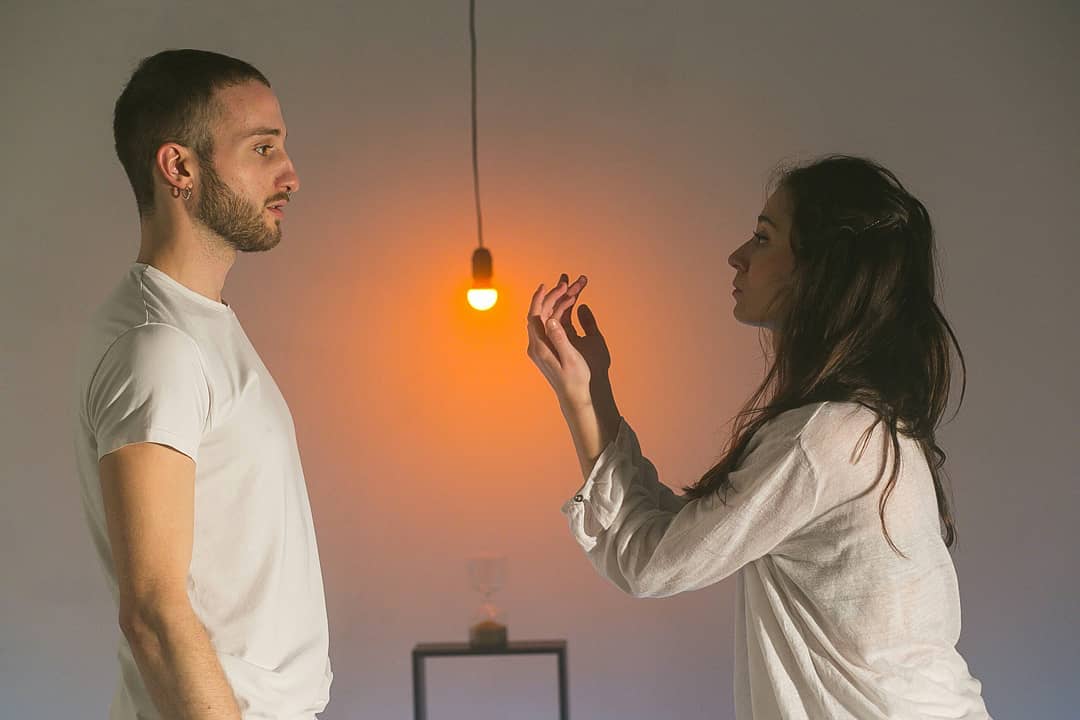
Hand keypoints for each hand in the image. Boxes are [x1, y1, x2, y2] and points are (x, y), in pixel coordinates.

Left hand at [527, 273, 590, 409]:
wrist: (575, 397)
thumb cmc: (575, 380)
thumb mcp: (570, 358)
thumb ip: (560, 338)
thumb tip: (551, 320)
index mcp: (539, 346)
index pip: (535, 316)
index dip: (539, 299)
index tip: (545, 285)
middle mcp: (537, 344)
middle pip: (543, 313)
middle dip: (555, 296)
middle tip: (568, 284)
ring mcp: (542, 345)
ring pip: (549, 317)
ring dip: (561, 303)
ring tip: (574, 289)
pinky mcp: (550, 347)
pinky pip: (554, 324)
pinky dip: (563, 313)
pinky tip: (573, 304)